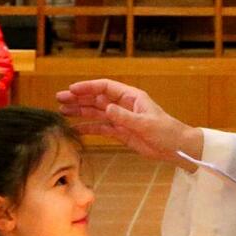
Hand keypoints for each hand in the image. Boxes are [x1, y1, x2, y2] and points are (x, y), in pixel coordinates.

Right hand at [57, 79, 201, 164]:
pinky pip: (101, 128)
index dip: (88, 87)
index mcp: (131, 97)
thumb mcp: (145, 124)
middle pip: (97, 98)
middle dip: (79, 98)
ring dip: (80, 112)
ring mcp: (121, 119)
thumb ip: (125, 117)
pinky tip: (75, 129)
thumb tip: (106, 108)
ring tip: (62, 112)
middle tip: (59, 99)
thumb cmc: (166, 131)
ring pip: (96, 112)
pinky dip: (88, 128)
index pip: (105, 87)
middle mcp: (124, 105)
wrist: (176, 148)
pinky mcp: (121, 132)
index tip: (72, 90)